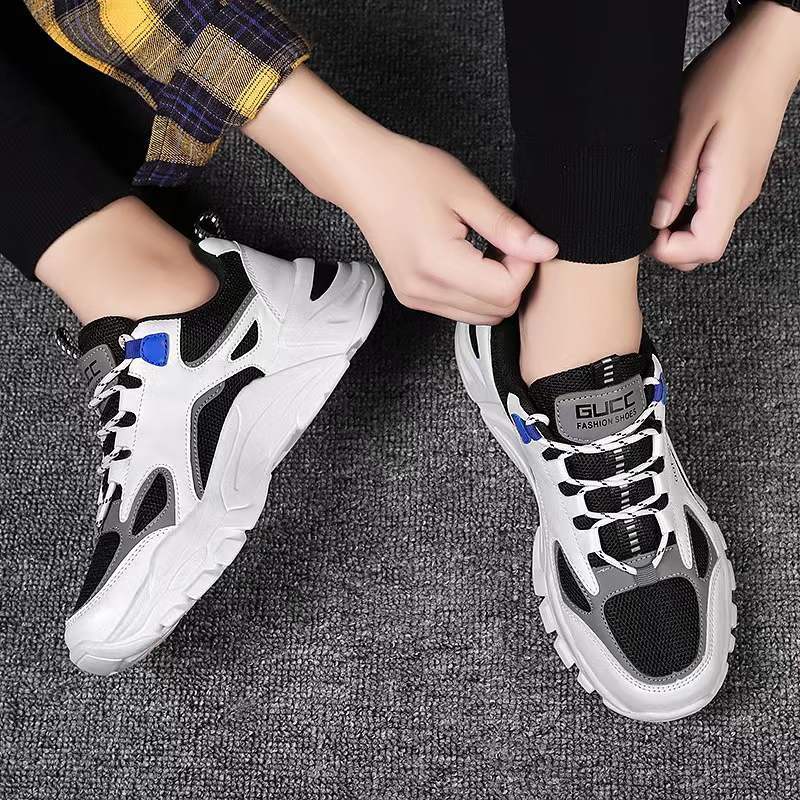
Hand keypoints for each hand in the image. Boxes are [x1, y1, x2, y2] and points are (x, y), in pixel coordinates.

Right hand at [245, 67, 556, 322]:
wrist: (361, 177)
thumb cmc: (408, 174)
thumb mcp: (466, 192)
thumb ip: (508, 228)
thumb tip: (546, 251)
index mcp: (437, 265)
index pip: (505, 292)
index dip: (524, 267)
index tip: (518, 237)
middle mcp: (424, 292)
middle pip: (497, 312)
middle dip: (514, 280)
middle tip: (506, 241)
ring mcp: (416, 299)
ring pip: (482, 317)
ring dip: (497, 289)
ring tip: (487, 249)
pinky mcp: (414, 298)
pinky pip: (462, 310)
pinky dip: (478, 293)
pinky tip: (472, 260)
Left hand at [649, 1, 799, 270]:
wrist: (766, 52)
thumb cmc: (728, 80)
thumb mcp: (687, 127)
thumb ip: (672, 180)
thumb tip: (654, 221)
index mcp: (729, 185)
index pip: (704, 248)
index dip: (669, 250)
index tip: (643, 230)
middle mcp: (740, 195)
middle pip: (705, 250)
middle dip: (669, 247)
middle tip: (641, 219)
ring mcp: (742, 189)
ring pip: (707, 234)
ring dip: (676, 232)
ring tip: (652, 204)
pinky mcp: (738, 179)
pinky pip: (711, 214)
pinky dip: (687, 216)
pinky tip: (669, 193)